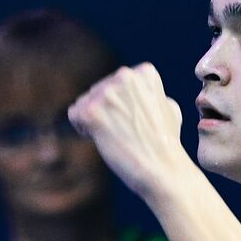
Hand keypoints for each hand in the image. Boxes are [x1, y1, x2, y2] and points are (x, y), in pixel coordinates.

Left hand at [68, 63, 187, 199]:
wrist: (163, 168)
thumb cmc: (165, 142)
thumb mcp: (166, 106)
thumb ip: (147, 93)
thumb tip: (136, 87)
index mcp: (144, 72)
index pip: (117, 82)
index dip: (122, 104)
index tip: (136, 121)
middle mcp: (125, 75)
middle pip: (99, 90)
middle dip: (106, 112)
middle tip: (126, 132)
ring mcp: (107, 92)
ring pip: (85, 102)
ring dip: (95, 121)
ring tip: (116, 136)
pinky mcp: (91, 111)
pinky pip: (75, 114)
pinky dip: (84, 129)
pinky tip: (102, 138)